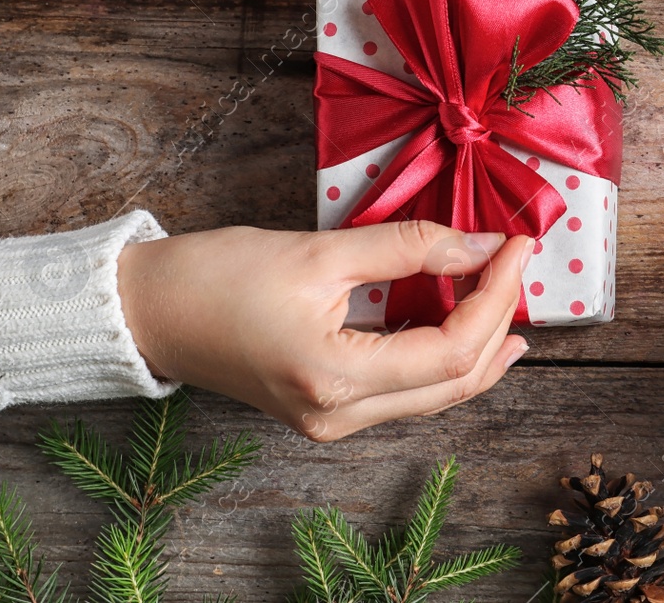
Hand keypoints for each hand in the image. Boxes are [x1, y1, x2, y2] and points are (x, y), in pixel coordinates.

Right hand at [116, 221, 530, 440]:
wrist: (146, 310)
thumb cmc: (215, 276)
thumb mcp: (320, 250)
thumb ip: (408, 248)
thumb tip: (481, 242)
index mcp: (334, 380)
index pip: (450, 351)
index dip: (496, 296)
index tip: (516, 244)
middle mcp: (337, 417)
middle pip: (453, 384)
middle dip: (498, 322)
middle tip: (517, 265)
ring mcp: (329, 422)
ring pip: (434, 397)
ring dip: (478, 347)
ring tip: (506, 297)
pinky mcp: (323, 410)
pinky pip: (406, 394)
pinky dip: (442, 359)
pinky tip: (464, 324)